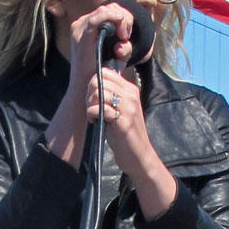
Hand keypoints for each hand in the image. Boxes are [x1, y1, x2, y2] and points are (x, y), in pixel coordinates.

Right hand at [67, 1, 134, 92]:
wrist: (88, 89)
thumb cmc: (101, 74)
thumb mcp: (116, 57)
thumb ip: (124, 47)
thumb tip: (124, 41)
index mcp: (89, 27)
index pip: (110, 10)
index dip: (124, 16)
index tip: (129, 33)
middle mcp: (82, 24)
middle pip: (109, 7)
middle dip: (124, 17)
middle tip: (127, 35)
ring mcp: (79, 28)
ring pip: (105, 9)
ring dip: (120, 19)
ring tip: (124, 36)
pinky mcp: (81, 35)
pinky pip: (97, 18)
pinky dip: (110, 17)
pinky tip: (120, 24)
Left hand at [86, 68, 176, 218]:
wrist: (139, 156)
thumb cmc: (126, 134)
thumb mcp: (121, 109)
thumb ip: (112, 95)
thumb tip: (94, 83)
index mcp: (131, 89)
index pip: (106, 72)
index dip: (94, 83)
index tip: (94, 98)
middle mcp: (131, 95)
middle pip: (99, 80)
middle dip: (89, 94)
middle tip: (91, 108)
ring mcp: (128, 108)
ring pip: (98, 92)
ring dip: (90, 104)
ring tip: (93, 116)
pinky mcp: (123, 121)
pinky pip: (100, 108)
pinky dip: (92, 114)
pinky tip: (95, 121)